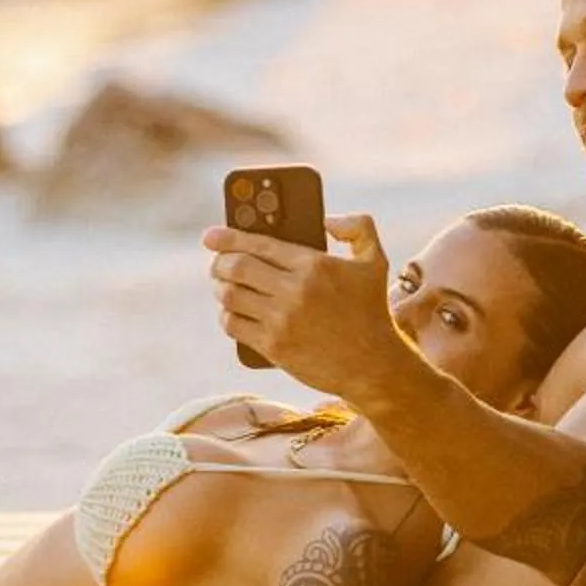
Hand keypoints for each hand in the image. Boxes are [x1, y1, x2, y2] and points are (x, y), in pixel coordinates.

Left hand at [201, 210, 405, 400]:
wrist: (374, 365)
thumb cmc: (372, 310)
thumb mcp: (375, 260)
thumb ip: (357, 227)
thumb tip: (326, 220)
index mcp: (314, 264)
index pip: (259, 244)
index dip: (229, 237)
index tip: (210, 235)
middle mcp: (294, 290)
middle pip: (237, 267)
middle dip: (219, 262)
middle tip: (217, 262)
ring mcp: (282, 320)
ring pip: (230, 295)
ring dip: (220, 287)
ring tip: (222, 285)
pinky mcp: (273, 347)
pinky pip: (233, 325)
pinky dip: (226, 315)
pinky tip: (231, 312)